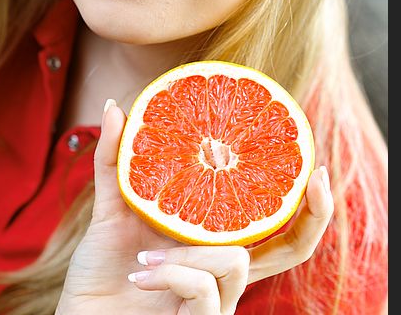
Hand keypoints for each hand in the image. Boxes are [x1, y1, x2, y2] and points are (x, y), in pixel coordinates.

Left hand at [56, 101, 332, 314]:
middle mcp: (224, 267)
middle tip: (316, 177)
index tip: (314, 163)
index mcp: (213, 238)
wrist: (84, 314)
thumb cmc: (104, 268)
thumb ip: (115, 159)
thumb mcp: (112, 208)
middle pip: (294, 247)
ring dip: (189, 254)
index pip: (274, 221)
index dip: (306, 199)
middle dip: (315, 214)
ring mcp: (217, 298)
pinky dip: (172, 276)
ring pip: (237, 261)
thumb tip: (114, 106)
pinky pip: (204, 290)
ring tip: (145, 253)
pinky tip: (140, 274)